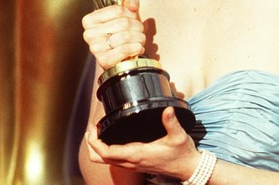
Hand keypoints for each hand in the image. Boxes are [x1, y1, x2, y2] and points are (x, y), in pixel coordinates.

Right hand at [82, 0, 144, 69]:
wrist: (116, 60)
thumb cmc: (118, 37)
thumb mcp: (122, 18)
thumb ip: (128, 6)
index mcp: (90, 20)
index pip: (117, 10)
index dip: (131, 13)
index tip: (134, 18)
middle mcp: (89, 34)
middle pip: (123, 23)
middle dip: (137, 27)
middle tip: (140, 31)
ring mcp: (95, 48)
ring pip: (126, 36)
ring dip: (139, 38)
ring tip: (140, 40)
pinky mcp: (103, 60)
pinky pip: (125, 50)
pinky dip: (136, 48)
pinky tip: (138, 48)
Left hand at [85, 107, 199, 178]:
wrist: (188, 168)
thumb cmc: (182, 154)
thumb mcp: (179, 136)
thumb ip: (171, 122)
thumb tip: (167, 109)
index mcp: (137, 154)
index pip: (107, 152)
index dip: (95, 142)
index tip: (94, 127)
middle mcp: (131, 162)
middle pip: (99, 158)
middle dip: (91, 144)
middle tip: (91, 129)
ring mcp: (132, 164)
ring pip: (105, 161)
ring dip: (96, 148)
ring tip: (97, 132)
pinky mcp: (135, 164)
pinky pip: (113, 160)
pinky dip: (106, 151)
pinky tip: (111, 139)